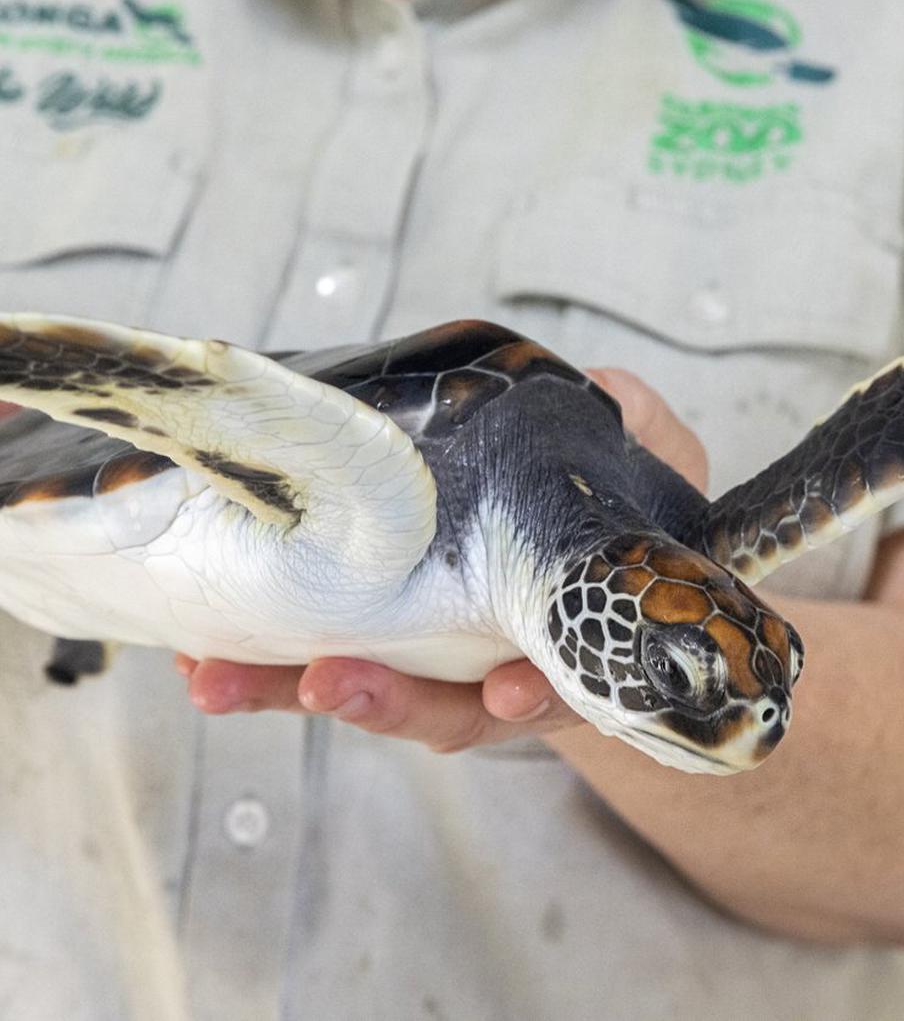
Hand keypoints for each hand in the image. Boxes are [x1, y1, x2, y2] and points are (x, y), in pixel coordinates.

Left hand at [177, 369, 707, 749]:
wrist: (591, 556)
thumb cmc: (624, 518)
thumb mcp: (655, 471)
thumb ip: (642, 434)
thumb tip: (610, 389)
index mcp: (563, 637)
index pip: (546, 678)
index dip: (526, 694)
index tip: (507, 693)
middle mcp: (492, 668)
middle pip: (435, 706)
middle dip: (379, 700)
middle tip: (323, 684)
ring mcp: (432, 658)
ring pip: (361, 685)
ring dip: (286, 686)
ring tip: (215, 676)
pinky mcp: (380, 634)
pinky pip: (321, 652)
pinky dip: (264, 657)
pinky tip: (200, 648)